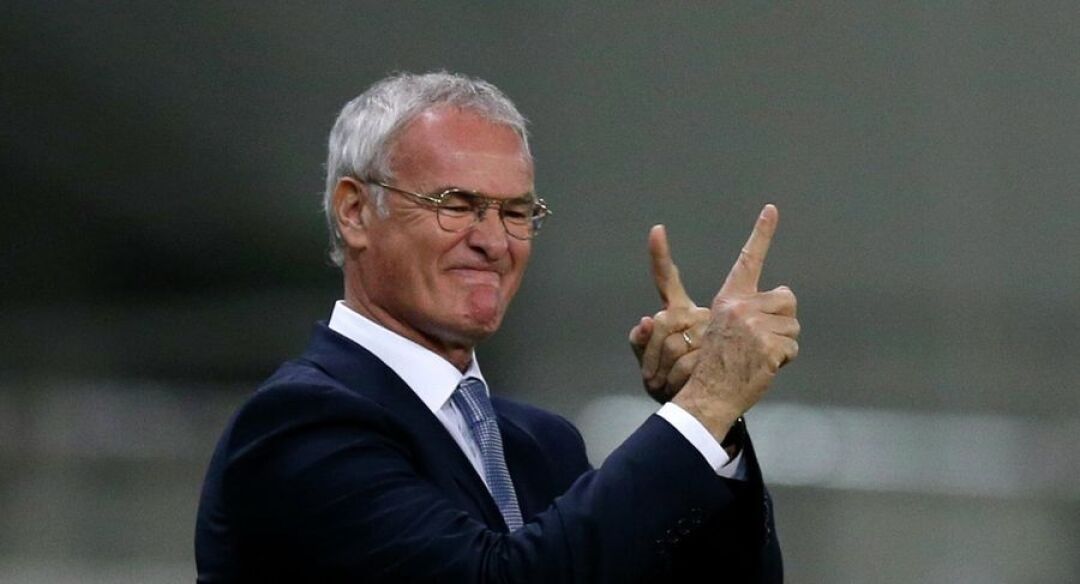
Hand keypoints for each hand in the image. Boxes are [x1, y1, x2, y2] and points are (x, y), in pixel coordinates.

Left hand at [629, 225, 709, 402]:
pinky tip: (681, 388)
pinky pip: (692, 363)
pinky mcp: (727, 350)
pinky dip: (678, 380)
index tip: (656, 230)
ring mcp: (718, 329)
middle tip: (654, 380)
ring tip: (665, 386)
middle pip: (662, 324)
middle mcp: (700, 315)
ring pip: (675, 346)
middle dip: (651, 357)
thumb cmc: (673, 384)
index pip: (666, 281)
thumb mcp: (650, 366)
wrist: (704, 410)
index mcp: (680, 313)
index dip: (660, 255)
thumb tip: (644, 321)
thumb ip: (640, 343)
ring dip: (662, 373)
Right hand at [671, 204, 799, 441]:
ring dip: (783, 343)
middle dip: (782, 320)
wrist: (707, 393)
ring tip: (758, 356)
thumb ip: (745, 311)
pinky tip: (763, 367)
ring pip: (792, 326)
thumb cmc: (713, 364)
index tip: (771, 210)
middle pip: (786, 299)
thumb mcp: (720, 327)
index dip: (761, 234)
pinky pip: (792, 348)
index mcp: (729, 298)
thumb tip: (777, 298)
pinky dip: (783, 361)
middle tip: (760, 341)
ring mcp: (755, 326)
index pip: (748, 260)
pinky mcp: (768, 345)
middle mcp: (741, 307)